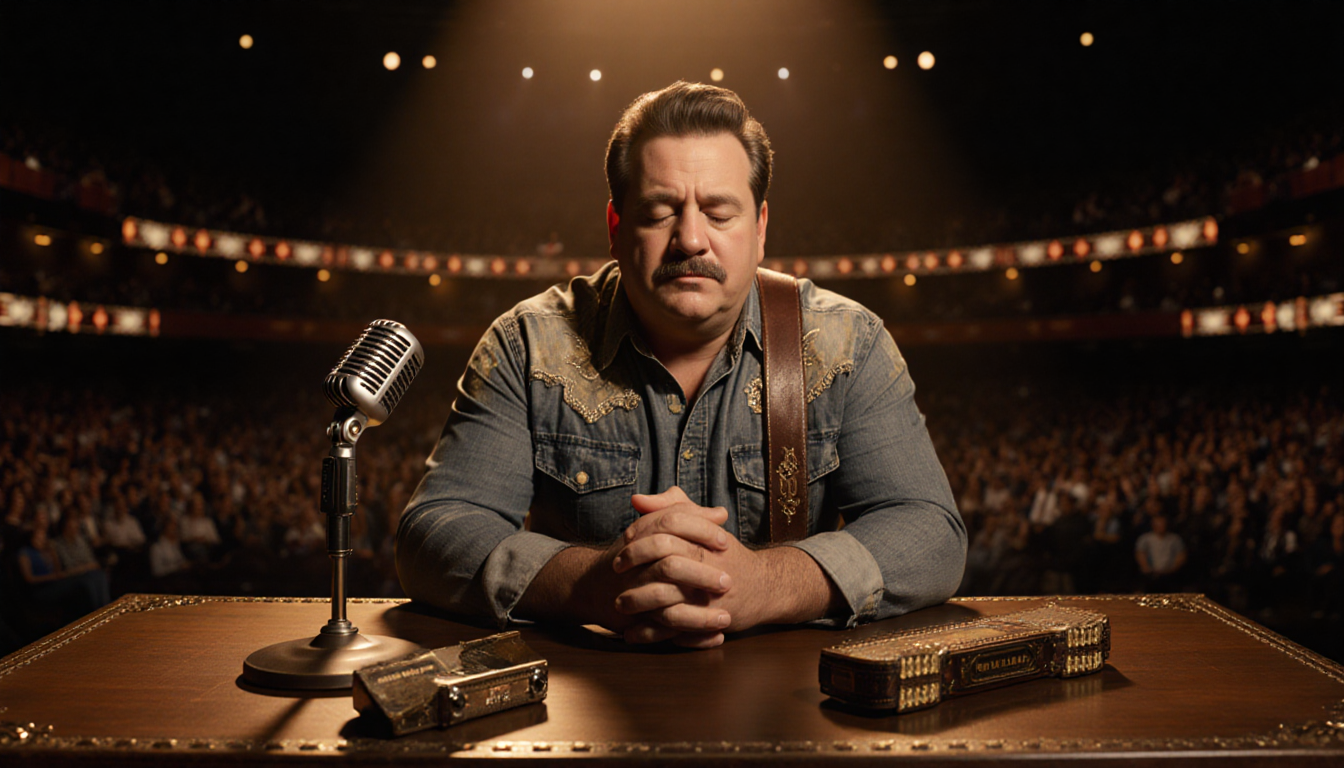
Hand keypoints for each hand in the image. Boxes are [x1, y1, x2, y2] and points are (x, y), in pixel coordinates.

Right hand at [517, 488, 731, 643]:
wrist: (590, 585)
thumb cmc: (634, 555)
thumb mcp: (653, 527)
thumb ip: (685, 514)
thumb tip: (719, 514)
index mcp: (642, 535)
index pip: (672, 523)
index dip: (701, 531)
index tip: (726, 541)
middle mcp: (635, 564)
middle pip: (669, 566)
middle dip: (702, 575)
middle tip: (728, 582)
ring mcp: (633, 594)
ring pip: (666, 604)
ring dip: (700, 615)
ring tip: (727, 619)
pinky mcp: (634, 622)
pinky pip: (663, 634)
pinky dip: (692, 639)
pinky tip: (715, 637)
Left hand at [613, 487, 837, 645]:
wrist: (765, 586)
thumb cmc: (726, 554)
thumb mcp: (704, 524)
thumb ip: (673, 506)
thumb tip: (637, 500)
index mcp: (706, 537)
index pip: (669, 524)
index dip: (641, 531)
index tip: (624, 539)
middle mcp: (709, 563)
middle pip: (665, 559)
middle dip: (635, 564)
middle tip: (615, 570)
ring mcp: (710, 593)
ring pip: (668, 598)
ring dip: (639, 601)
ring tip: (618, 604)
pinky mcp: (711, 619)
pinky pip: (676, 628)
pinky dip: (651, 633)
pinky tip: (632, 632)